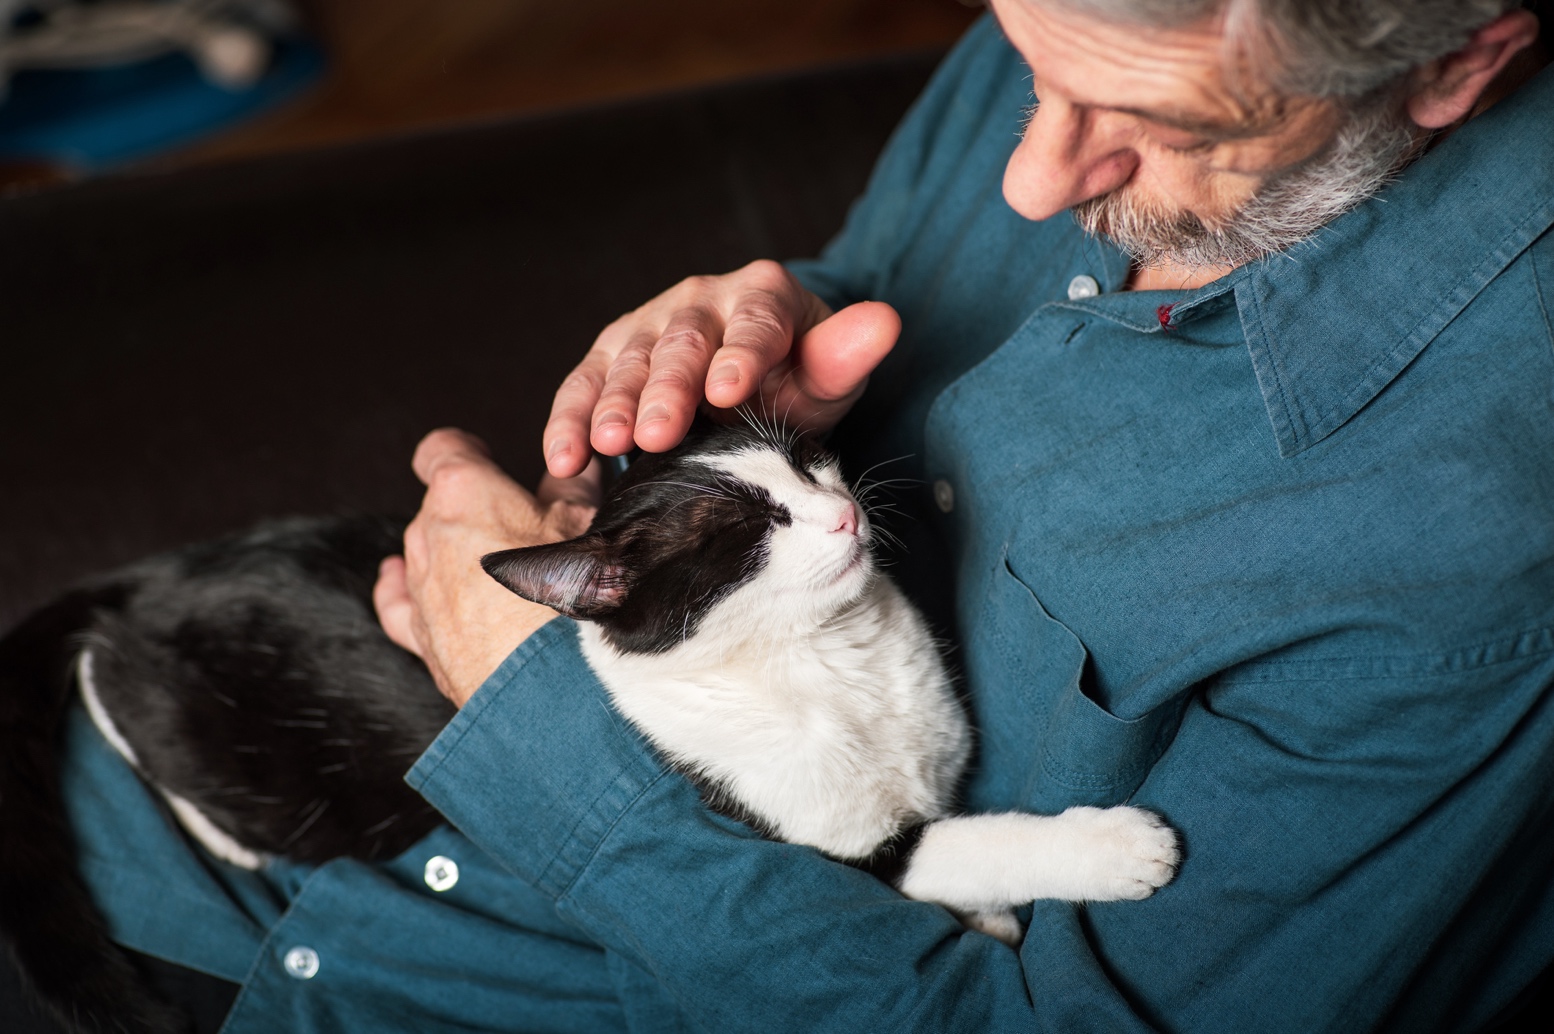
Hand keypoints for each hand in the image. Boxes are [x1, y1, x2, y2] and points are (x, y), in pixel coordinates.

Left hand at [373, 428, 600, 707]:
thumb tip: (578, 465)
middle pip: (441, 506)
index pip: (443, 449)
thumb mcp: (586, 522)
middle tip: (524, 525)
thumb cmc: (572, 593)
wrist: (555, 682)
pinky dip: (404, 589)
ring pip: (426, 553)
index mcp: (464, 491)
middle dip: (477, 510)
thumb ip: (574, 486)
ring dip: (457, 554)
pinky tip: (404, 584)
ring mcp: (419, 586)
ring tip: (502, 572)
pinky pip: (399, 602)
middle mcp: (429, 533)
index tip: (483, 455)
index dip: (464, 448)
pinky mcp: (420, 635)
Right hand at [543, 259, 900, 477]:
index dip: (741, 354)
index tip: (730, 392)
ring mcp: (648, 325)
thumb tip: (886, 322)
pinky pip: (582, 387)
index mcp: (762, 295)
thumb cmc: (795, 380)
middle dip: (667, 388)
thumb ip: (847, 355)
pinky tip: (563, 460)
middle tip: (656, 433)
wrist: (753, 382)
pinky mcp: (609, 357)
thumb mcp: (828, 375)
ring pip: (627, 363)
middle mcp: (699, 300)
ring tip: (607, 443)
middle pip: (682, 343)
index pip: (754, 322)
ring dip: (614, 404)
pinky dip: (569, 421)